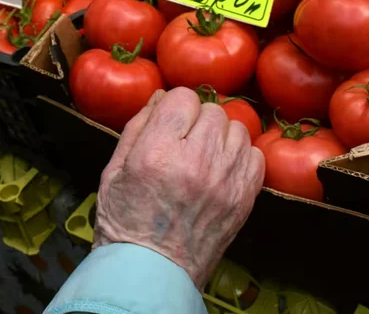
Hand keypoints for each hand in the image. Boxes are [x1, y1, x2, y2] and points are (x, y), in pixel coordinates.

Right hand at [92, 87, 264, 288]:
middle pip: (212, 111)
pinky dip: (240, 158)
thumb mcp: (114, 170)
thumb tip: (161, 97)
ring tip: (204, 156)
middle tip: (184, 142)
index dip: (174, 107)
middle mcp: (196, 162)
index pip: (183, 97)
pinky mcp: (244, 198)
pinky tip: (221, 170)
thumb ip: (138, 126)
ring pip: (237, 129)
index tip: (170, 122)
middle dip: (197, 121)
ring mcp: (225, 181)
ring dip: (220, 137)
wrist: (151, 272)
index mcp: (158, 153)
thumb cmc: (125, 222)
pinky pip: (255, 156)